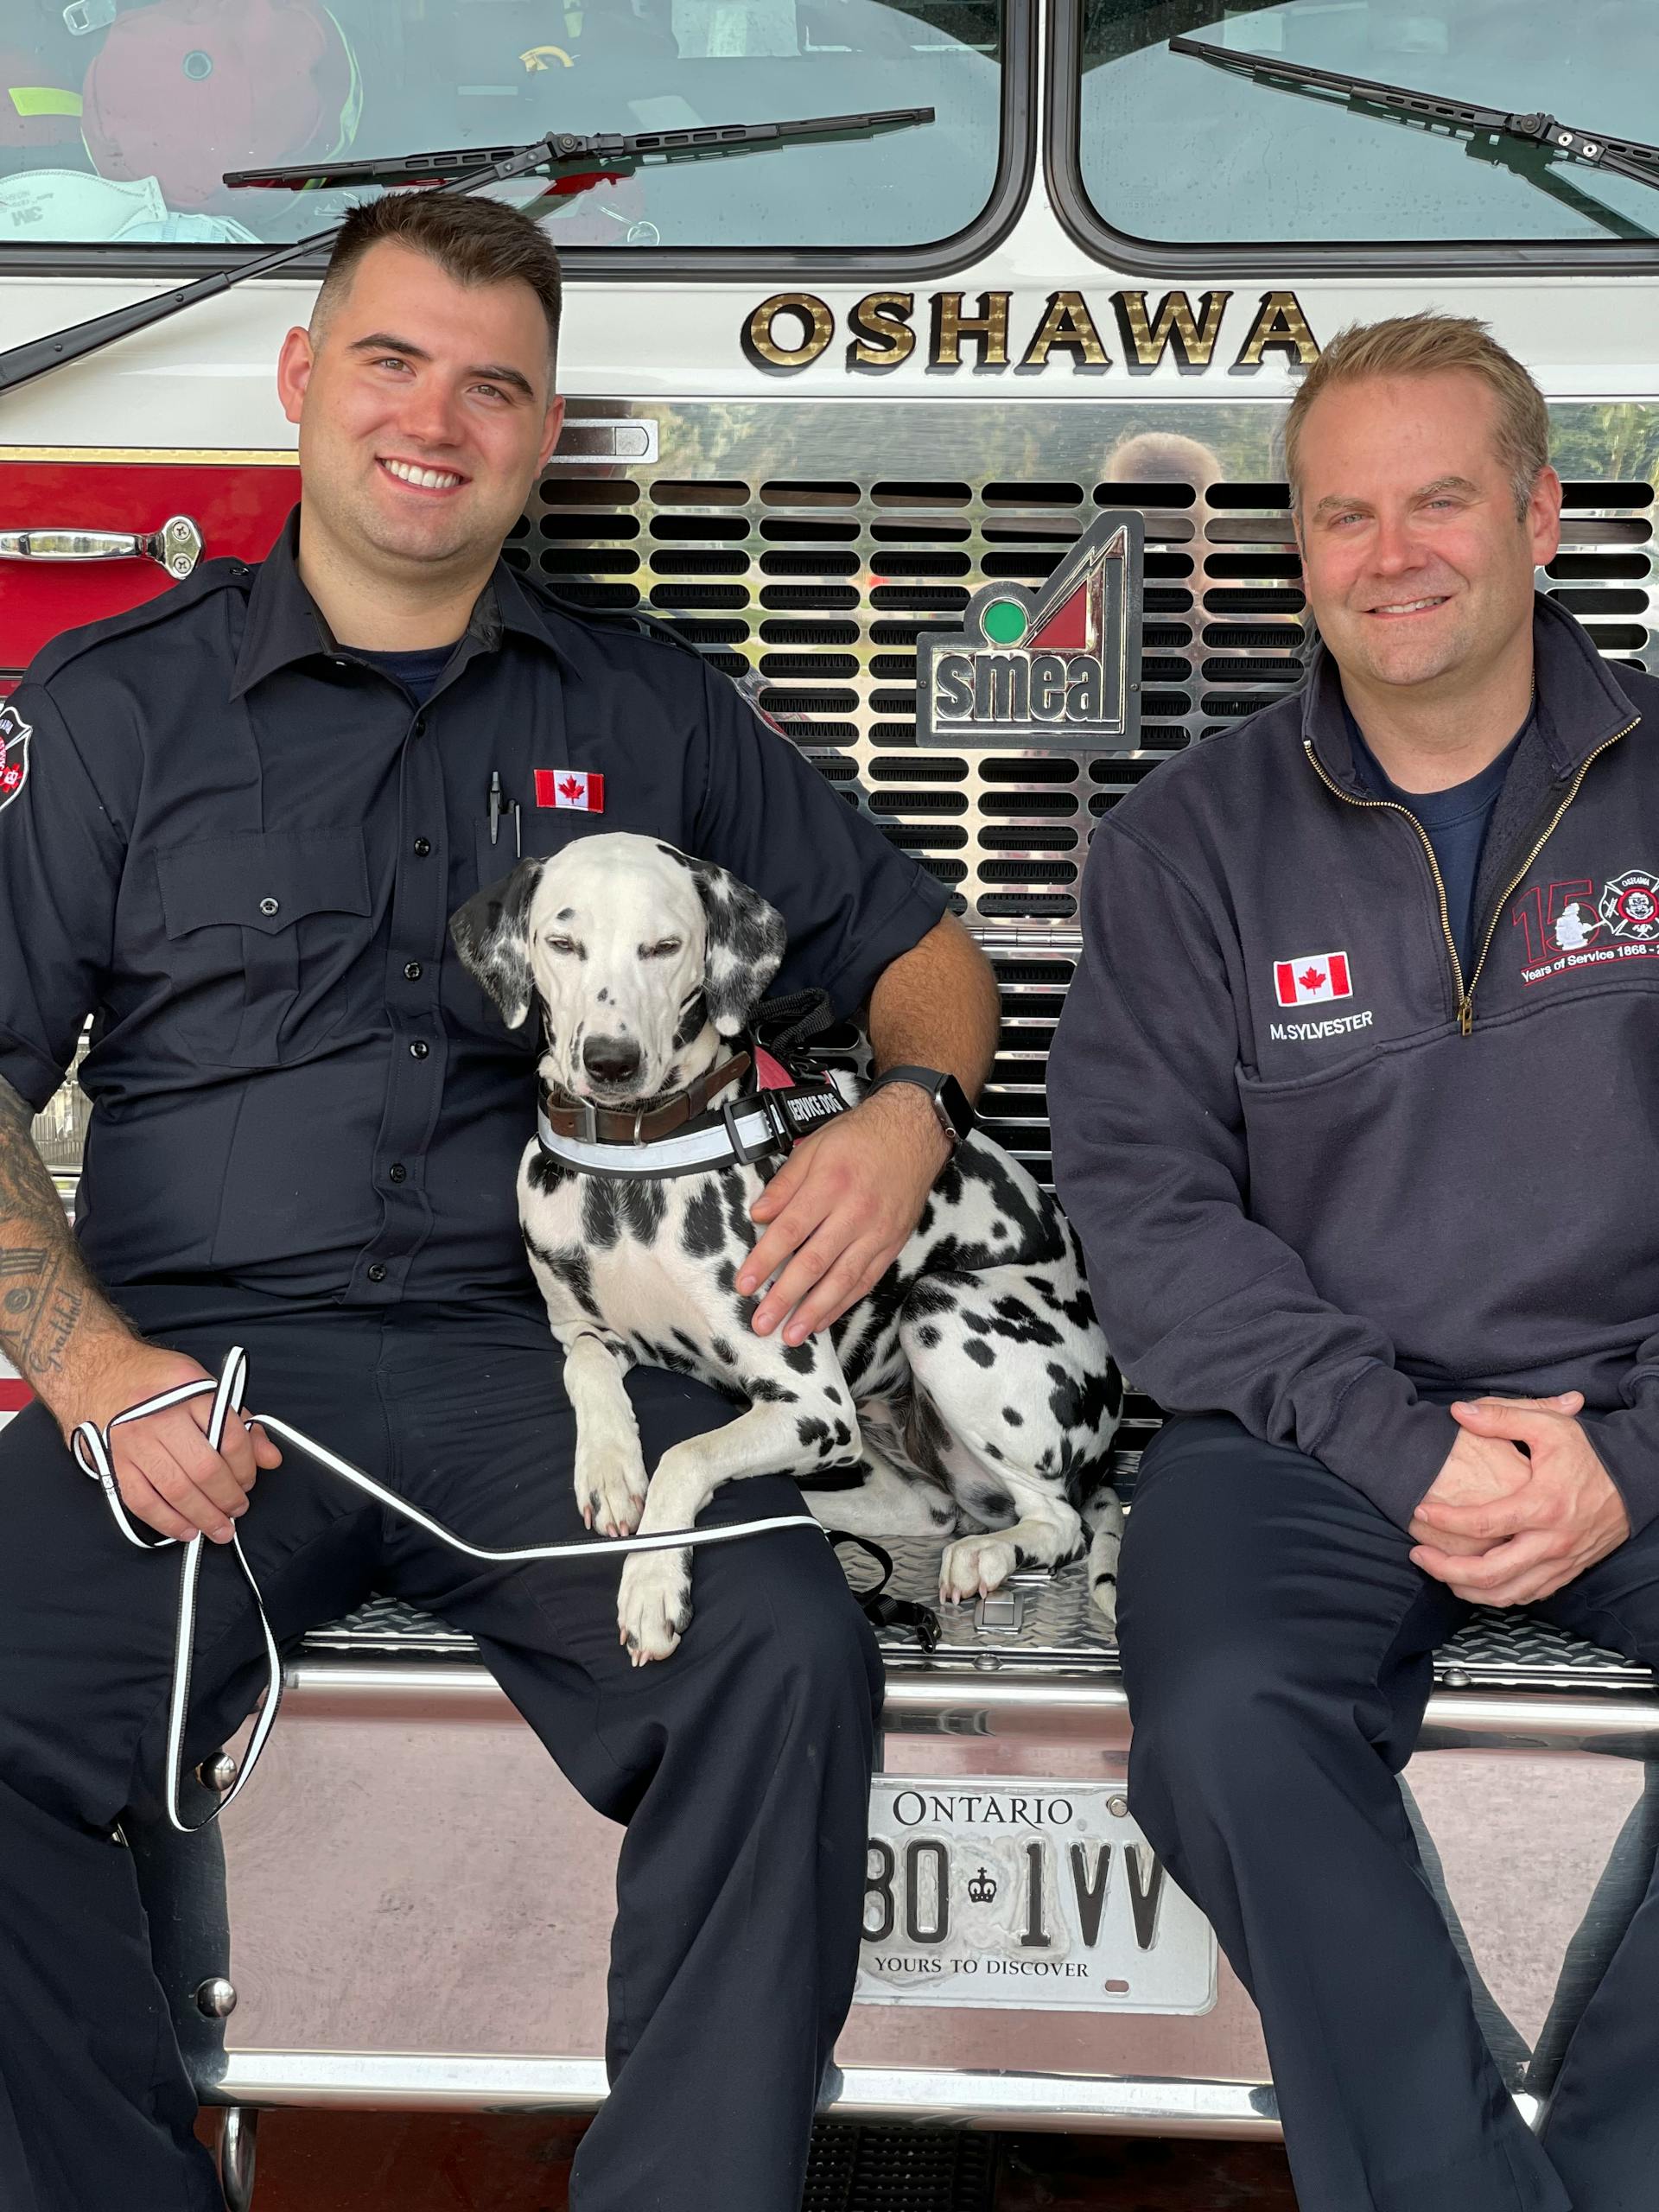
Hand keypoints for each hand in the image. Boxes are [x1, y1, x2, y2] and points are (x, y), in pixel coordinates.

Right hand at [69, 1339, 281, 1545]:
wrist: (98, 1371)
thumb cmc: (157, 1381)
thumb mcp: (205, 1387)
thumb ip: (241, 1423)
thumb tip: (271, 1459)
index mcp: (190, 1392)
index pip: (230, 1437)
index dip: (246, 1467)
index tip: (249, 1480)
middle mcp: (160, 1416)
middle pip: (204, 1469)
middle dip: (227, 1498)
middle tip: (237, 1510)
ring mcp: (133, 1440)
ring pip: (175, 1490)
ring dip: (203, 1516)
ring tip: (219, 1528)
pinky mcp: (113, 1461)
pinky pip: (142, 1501)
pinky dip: (167, 1522)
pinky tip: (186, 1530)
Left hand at [739, 1085, 952, 1343]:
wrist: (915, 1132)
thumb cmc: (860, 1137)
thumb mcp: (815, 1146)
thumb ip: (786, 1184)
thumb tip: (758, 1215)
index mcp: (830, 1184)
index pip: (790, 1230)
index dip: (765, 1261)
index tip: (745, 1285)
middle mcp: (855, 1212)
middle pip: (814, 1262)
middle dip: (785, 1297)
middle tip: (761, 1323)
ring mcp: (877, 1232)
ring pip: (842, 1279)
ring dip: (814, 1311)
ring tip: (791, 1335)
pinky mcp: (892, 1244)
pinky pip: (865, 1280)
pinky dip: (843, 1303)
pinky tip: (822, 1320)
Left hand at [1410, 1392, 1627, 1605]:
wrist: (1635, 1482)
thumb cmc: (1589, 1454)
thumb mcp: (1548, 1426)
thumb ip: (1502, 1416)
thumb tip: (1459, 1410)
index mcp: (1543, 1506)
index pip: (1484, 1524)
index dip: (1446, 1521)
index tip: (1420, 1510)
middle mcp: (1552, 1542)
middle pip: (1490, 1573)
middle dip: (1446, 1569)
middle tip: (1418, 1555)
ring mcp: (1561, 1562)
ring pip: (1508, 1593)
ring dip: (1468, 1589)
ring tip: (1439, 1573)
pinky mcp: (1568, 1571)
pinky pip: (1528, 1595)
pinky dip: (1498, 1595)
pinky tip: (1476, 1583)